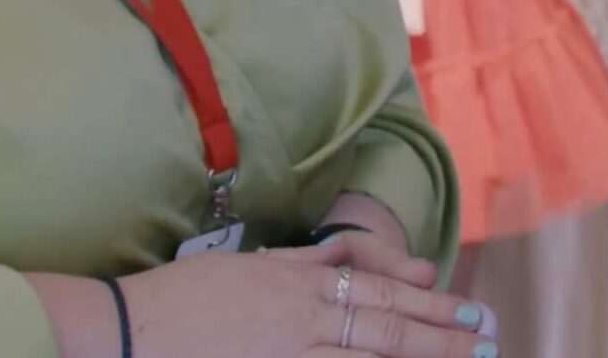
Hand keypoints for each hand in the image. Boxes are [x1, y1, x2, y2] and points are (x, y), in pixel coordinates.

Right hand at [112, 248, 494, 357]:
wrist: (122, 332)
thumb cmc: (186, 298)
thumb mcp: (255, 267)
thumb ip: (314, 264)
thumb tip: (365, 260)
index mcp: (298, 286)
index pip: (381, 294)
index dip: (431, 304)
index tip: (469, 311)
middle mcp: (298, 321)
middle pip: (385, 331)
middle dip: (442, 340)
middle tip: (485, 344)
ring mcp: (282, 357)